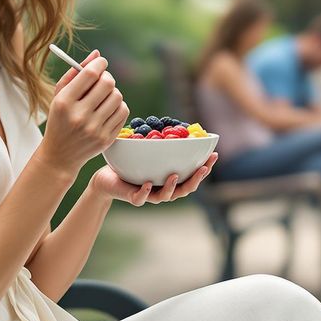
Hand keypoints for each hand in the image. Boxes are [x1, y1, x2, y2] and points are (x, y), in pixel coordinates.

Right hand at [40, 49, 128, 172]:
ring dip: (113, 92)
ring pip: (118, 97)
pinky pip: (123, 112)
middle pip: (107, 83)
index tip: (101, 62)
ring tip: (104, 97)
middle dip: (107, 77)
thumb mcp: (59, 95)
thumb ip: (75, 72)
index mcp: (64, 102)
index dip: (99, 63)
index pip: (90, 73)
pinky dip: (118, 106)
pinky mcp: (106, 139)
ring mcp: (94, 129)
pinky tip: (108, 109)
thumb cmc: (59, 119)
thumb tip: (97, 54)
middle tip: (102, 80)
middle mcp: (79, 116)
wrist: (60, 155)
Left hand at [89, 152, 218, 205]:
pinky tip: (149, 183)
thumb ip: (161, 142)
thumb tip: (175, 122)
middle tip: (204, 167)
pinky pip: (141, 198)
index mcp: (170, 180)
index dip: (205, 166)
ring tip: (174, 175)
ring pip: (166, 196)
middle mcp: (163, 190)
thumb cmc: (130, 163)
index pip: (192, 175)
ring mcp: (149, 196)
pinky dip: (146, 192)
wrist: (106, 179)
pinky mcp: (133, 198)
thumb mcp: (148, 151)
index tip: (214, 154)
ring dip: (172, 186)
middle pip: (185, 189)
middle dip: (196, 178)